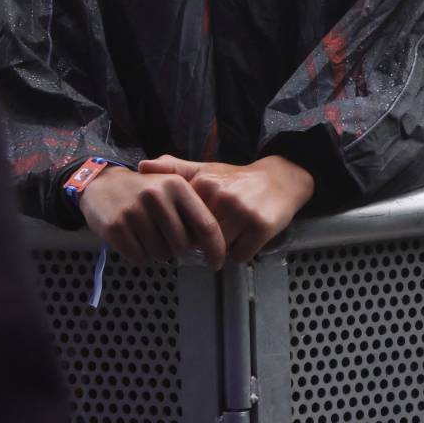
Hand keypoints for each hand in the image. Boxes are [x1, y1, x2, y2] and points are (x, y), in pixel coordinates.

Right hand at [79, 166, 226, 269]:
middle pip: (182, 244)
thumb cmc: (145, 190)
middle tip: (166, 238)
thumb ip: (193, 209)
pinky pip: (139, 257)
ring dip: (158, 252)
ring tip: (147, 234)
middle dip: (178, 249)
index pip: (206, 224)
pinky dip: (139, 255)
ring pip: (161, 254)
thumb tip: (213, 243)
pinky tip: (134, 239)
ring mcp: (134, 211)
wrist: (102, 183)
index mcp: (177, 185)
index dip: (215, 248)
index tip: (217, 262)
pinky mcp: (115, 227)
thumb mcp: (172, 187)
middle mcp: (157, 196)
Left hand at [138, 155, 314, 263]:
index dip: (187, 229)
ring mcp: (244, 212)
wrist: (283, 179)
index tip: (195, 226)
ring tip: (233, 234)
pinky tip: (247, 239)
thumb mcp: (206, 170)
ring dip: (224, 249)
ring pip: (220, 249)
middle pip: (199, 238)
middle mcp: (223, 196)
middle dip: (205, 242)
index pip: (182, 222)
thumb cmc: (238, 179)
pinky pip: (240, 256)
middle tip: (218, 231)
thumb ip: (174, 168)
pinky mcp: (262, 227)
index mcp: (205, 183)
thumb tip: (141, 166)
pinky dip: (242, 253)